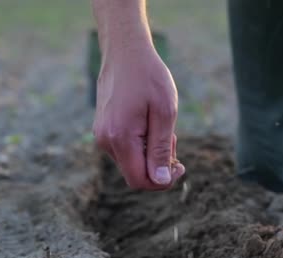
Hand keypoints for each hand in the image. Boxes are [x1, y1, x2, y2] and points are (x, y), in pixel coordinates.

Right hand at [93, 47, 185, 189]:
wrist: (125, 51)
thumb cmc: (148, 77)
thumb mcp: (165, 112)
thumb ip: (161, 149)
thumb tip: (160, 181)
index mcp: (120, 138)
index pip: (139, 181)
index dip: (162, 181)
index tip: (180, 165)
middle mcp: (105, 141)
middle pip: (135, 173)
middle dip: (158, 164)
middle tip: (172, 137)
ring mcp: (102, 135)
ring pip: (131, 161)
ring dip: (150, 152)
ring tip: (160, 124)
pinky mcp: (103, 129)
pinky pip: (125, 148)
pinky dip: (141, 142)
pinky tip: (149, 121)